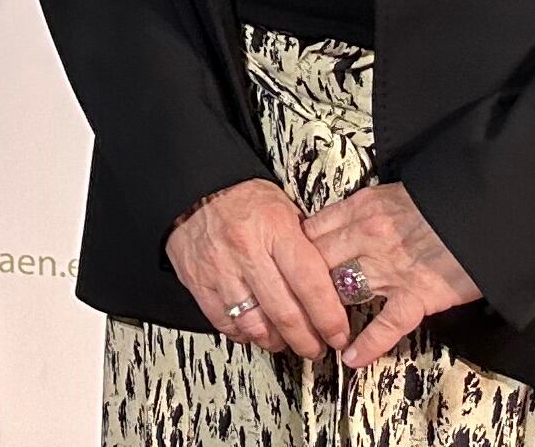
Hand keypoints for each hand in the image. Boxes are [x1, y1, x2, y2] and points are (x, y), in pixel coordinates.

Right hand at [163, 177, 349, 359]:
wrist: (195, 186)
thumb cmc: (245, 199)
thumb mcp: (286, 209)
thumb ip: (308, 247)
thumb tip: (335, 285)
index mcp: (275, 228)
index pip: (311, 285)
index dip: (329, 319)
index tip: (339, 334)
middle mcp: (247, 249)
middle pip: (285, 314)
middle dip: (307, 341)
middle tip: (317, 348)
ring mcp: (220, 268)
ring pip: (255, 325)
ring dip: (277, 342)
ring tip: (286, 341)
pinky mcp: (198, 281)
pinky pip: (225, 323)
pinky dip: (244, 334)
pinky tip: (255, 330)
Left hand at [298, 180, 479, 373]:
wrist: (487, 209)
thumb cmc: (441, 202)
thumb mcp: (390, 194)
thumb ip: (359, 212)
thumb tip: (329, 230)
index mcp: (361, 207)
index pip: (310, 231)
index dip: (292, 252)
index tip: (281, 266)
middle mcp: (368, 236)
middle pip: (316, 262)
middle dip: (299, 285)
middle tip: (286, 306)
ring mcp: (391, 268)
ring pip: (342, 290)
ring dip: (324, 314)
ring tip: (312, 334)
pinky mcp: (419, 295)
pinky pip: (387, 322)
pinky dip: (368, 344)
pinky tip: (351, 357)